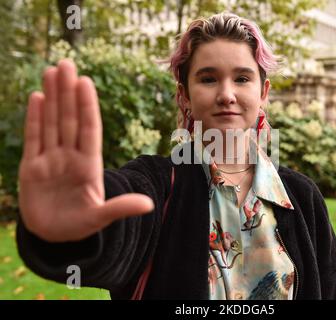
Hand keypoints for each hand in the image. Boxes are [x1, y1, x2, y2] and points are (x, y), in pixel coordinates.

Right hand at [18, 59, 153, 241]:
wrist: (54, 237)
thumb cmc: (80, 226)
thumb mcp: (100, 218)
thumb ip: (120, 209)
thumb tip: (149, 205)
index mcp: (89, 166)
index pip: (89, 130)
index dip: (87, 107)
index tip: (86, 82)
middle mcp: (70, 157)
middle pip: (69, 119)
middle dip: (68, 93)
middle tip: (67, 64)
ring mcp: (50, 160)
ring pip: (51, 122)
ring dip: (52, 98)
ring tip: (52, 71)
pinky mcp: (30, 168)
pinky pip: (33, 138)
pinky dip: (34, 118)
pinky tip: (38, 97)